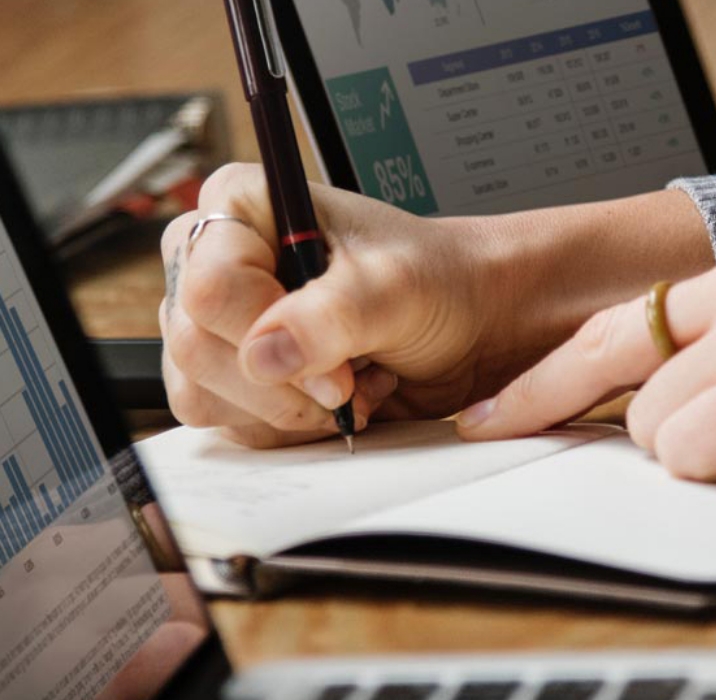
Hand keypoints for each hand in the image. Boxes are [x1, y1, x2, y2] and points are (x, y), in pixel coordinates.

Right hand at [160, 165, 710, 447]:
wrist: (469, 324)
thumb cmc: (438, 282)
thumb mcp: (396, 288)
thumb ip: (333, 315)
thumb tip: (265, 353)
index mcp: (243, 206)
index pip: (209, 286)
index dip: (266, 336)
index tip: (336, 364)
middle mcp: (219, 260)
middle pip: (195, 345)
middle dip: (280, 384)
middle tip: (347, 384)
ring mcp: (222, 322)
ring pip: (201, 390)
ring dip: (283, 409)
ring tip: (348, 385)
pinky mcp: (236, 373)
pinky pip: (226, 420)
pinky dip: (284, 426)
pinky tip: (334, 401)